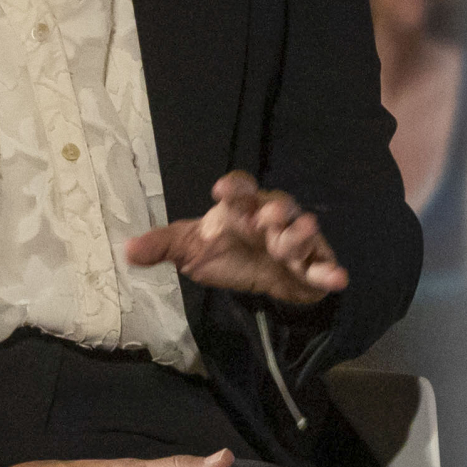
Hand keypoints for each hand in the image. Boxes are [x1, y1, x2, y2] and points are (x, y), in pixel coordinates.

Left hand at [125, 170, 346, 305]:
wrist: (259, 278)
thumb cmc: (226, 252)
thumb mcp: (191, 249)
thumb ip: (163, 245)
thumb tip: (127, 250)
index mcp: (241, 208)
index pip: (241, 189)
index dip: (235, 187)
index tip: (221, 191)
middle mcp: (271, 217)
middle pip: (276, 205)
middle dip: (273, 210)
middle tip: (267, 217)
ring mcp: (294, 240)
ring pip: (301, 232)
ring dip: (298, 235)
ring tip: (292, 244)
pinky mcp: (312, 265)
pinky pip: (322, 265)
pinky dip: (330, 271)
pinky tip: (338, 279)